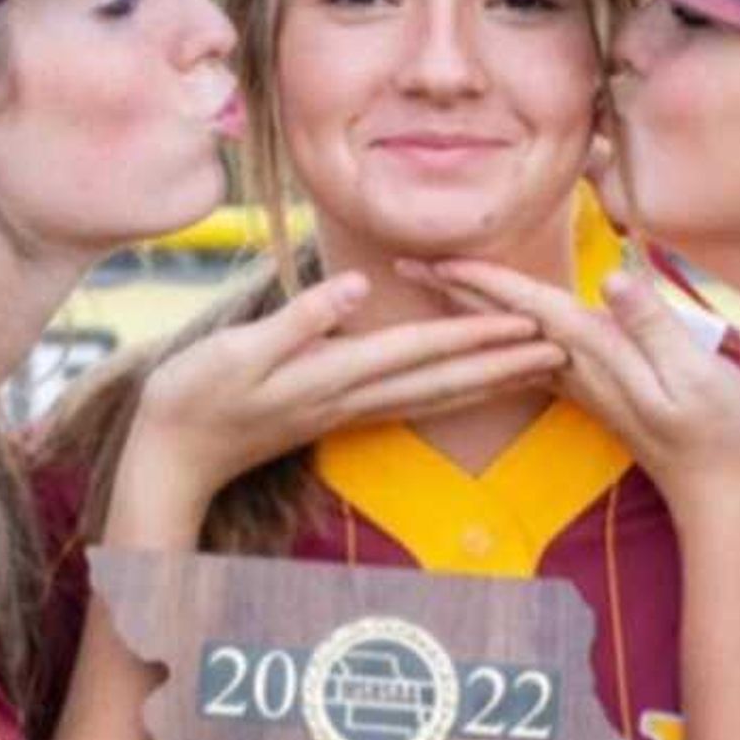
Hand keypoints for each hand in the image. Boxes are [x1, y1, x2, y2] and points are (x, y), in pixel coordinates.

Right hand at [122, 271, 565, 521]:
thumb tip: (356, 284)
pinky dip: (453, 391)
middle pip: (445, 378)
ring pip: (435, 395)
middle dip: (506, 362)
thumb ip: (299, 319)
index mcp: (332, 375)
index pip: (420, 351)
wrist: (172, 456)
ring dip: (491, 379)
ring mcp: (347, 410)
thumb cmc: (194, 396)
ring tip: (539, 366)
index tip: (528, 322)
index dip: (477, 333)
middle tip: (567, 346)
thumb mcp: (238, 349)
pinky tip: (473, 385)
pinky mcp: (337, 415)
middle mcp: (350, 396)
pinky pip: (412, 402)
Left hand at [400, 255, 739, 527]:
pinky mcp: (596, 391)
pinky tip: (491, 333)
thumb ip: (652, 327)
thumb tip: (611, 279)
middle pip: (507, 324)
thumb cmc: (719, 432)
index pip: (529, 311)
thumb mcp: (696, 374)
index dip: (486, 281)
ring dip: (475, 313)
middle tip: (404, 267)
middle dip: (457, 294)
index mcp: (597, 358)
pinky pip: (533, 359)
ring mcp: (584, 384)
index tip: (437, 259)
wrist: (721, 491)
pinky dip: (506, 338)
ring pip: (514, 340)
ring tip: (435, 287)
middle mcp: (579, 370)